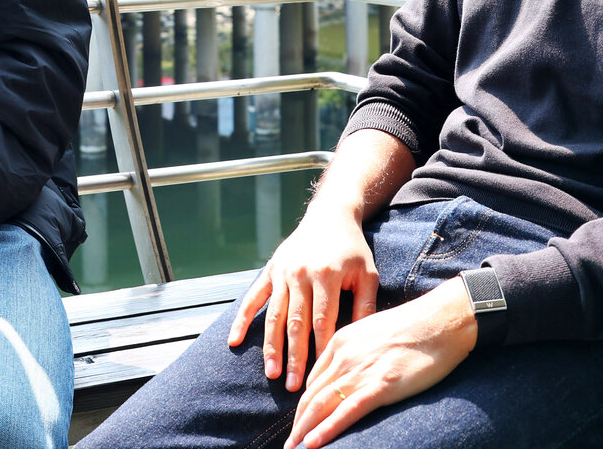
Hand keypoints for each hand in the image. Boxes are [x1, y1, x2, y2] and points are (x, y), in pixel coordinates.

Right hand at [227, 208, 379, 391]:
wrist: (330, 215)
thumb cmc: (353, 248)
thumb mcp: (368, 273)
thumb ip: (365, 306)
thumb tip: (361, 342)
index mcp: (327, 275)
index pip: (323, 320)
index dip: (320, 349)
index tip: (321, 376)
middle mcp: (301, 274)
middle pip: (295, 323)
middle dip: (294, 357)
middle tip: (293, 387)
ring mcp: (282, 272)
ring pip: (274, 316)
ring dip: (271, 346)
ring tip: (271, 373)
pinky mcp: (270, 270)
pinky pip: (253, 298)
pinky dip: (242, 320)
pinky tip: (235, 342)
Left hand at [284, 276, 476, 448]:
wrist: (441, 320)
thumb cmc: (414, 327)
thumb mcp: (373, 333)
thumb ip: (356, 352)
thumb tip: (350, 374)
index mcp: (340, 342)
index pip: (312, 380)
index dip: (302, 405)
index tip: (298, 424)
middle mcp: (343, 356)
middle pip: (310, 395)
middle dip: (298, 423)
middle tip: (288, 445)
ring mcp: (360, 371)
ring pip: (320, 405)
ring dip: (303, 431)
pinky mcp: (380, 386)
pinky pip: (346, 412)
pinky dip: (326, 430)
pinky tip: (312, 445)